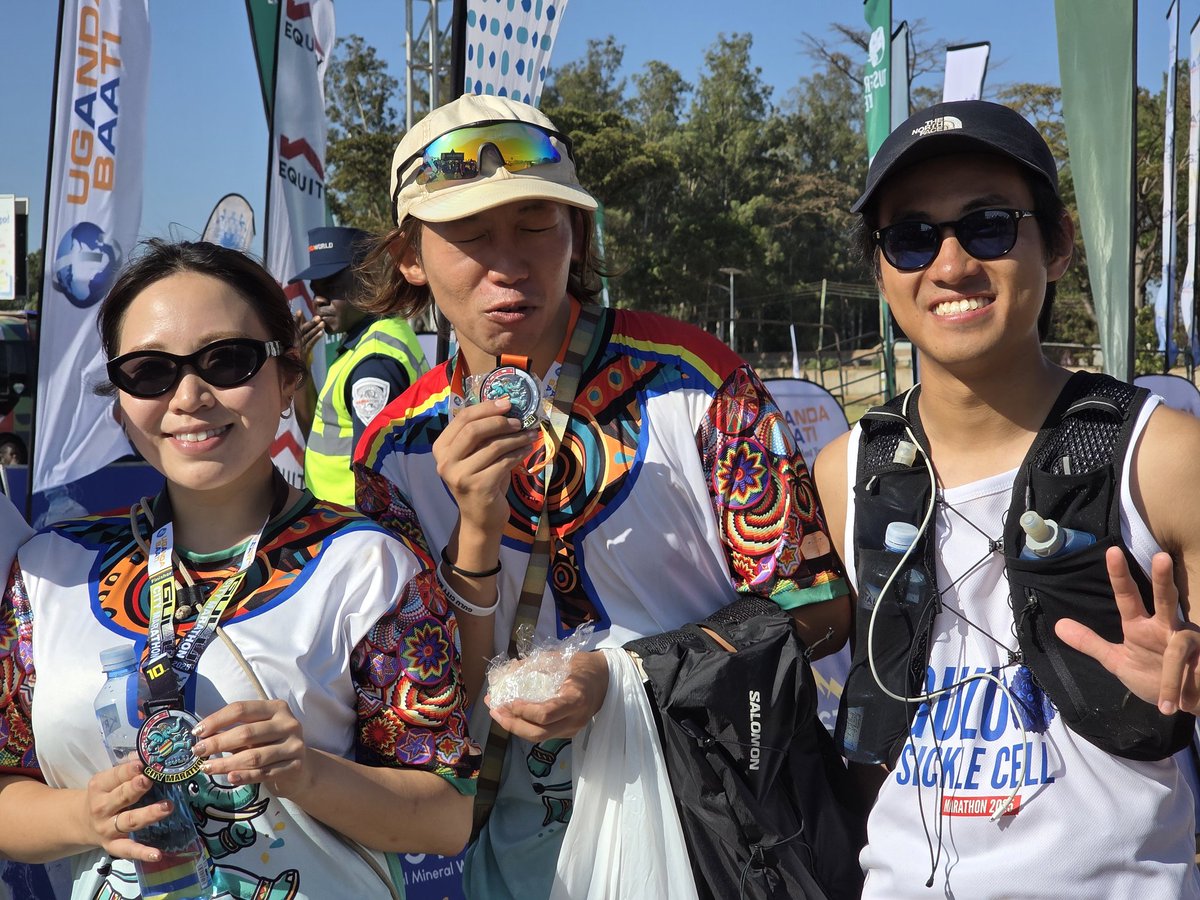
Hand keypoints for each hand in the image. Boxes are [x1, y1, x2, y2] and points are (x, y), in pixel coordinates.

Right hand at [83, 760, 172, 862]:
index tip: (141, 765)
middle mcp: (102, 807)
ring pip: (129, 821)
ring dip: (148, 814)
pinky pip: (128, 850)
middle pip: (121, 797)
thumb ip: (127, 767)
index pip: (114, 776)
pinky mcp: (113, 846)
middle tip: (149, 781)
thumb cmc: (105, 794)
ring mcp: (108, 828)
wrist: (81, 822)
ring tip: (167, 807)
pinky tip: (157, 854)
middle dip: (135, 789)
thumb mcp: (109, 779)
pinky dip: (142, 853)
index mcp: (100, 786)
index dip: (128, 771)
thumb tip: (147, 754)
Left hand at [191, 700, 310, 798]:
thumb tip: (202, 735)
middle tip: (197, 752)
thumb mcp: (257, 733)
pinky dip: (245, 776)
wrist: (302, 769)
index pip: (242, 709)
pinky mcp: (295, 766)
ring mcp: (294, 745)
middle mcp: (288, 723)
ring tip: (206, 768)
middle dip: (218, 742)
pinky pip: (264, 773)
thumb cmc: (272, 746)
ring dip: (226, 763)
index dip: (217, 720)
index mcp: (277, 708)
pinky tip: (229, 778)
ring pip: (254, 756)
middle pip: (246, 732)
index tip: (197, 732)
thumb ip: (235, 731)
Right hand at [294, 311, 324, 359]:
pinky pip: (311, 344)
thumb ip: (295, 327)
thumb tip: (300, 315)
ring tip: (322, 323)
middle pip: (303, 330)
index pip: (293, 325)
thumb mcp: (292, 338)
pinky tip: (322, 333)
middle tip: (318, 317)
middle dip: (311, 323)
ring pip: (308, 336)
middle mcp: (293, 340)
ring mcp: (299, 346)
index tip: (300, 311)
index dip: (297, 319)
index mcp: (290, 335)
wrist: (292, 365)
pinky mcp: (304, 351)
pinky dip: (316, 338)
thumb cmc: (292, 349)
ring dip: (316, 329)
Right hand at [433, 397, 538, 539]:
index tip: (507, 403)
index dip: (486, 407)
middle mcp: (445, 461)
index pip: (463, 418)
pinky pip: (504, 462)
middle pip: (474, 430)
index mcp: (441, 448)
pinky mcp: (478, 486)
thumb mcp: (476, 455)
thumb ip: (482, 434)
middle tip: (520, 421)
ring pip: (493, 446)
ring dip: (516, 438)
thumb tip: (506, 406)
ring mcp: (460, 475)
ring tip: (530, 434)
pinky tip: (527, 450)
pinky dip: (518, 453)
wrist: (481, 518)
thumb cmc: (481, 481)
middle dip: (500, 421)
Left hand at [488, 650, 609, 741]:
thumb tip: (507, 672)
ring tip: (497, 712)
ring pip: (539, 737)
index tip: (507, 700)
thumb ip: (534, 666)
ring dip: (515, 727)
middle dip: (512, 724)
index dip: (523, 710)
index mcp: (575, 699)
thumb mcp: (560, 659)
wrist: (607, 679)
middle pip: (539, 734)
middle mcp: (575, 719)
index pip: (546, 714)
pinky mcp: (568, 732)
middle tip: (494, 710)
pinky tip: (513, 715)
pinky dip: (525, 726)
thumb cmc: (583, 665)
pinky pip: (544, 734)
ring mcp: (572, 729)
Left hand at [1056, 547, 1199, 714]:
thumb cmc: (1150, 676)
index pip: (1128, 597)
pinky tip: (1174, 708)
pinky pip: (1190, 670)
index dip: (1119, 576)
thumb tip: (1058, 624)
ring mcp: (1189, 641)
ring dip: (1172, 678)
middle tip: (1162, 557)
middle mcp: (1167, 627)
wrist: (1180, 704)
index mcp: (1142, 626)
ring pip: (1181, 645)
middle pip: (1165, 598)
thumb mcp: (1117, 661)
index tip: (1111, 552)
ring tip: (1168, 705)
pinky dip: (1179, 691)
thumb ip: (1091, 643)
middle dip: (1163, 579)